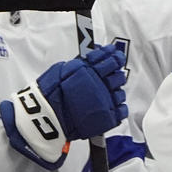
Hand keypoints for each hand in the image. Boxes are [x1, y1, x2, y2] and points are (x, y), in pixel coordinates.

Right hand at [0, 44, 126, 169]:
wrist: (49, 116)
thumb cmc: (51, 93)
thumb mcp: (61, 69)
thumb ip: (78, 64)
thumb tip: (88, 59)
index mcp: (91, 71)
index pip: (110, 59)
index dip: (113, 55)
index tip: (114, 53)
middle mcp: (102, 86)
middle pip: (118, 75)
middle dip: (115, 73)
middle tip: (111, 74)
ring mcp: (107, 102)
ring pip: (121, 93)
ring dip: (116, 91)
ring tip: (107, 92)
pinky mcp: (109, 118)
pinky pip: (122, 110)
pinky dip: (118, 107)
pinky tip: (111, 105)